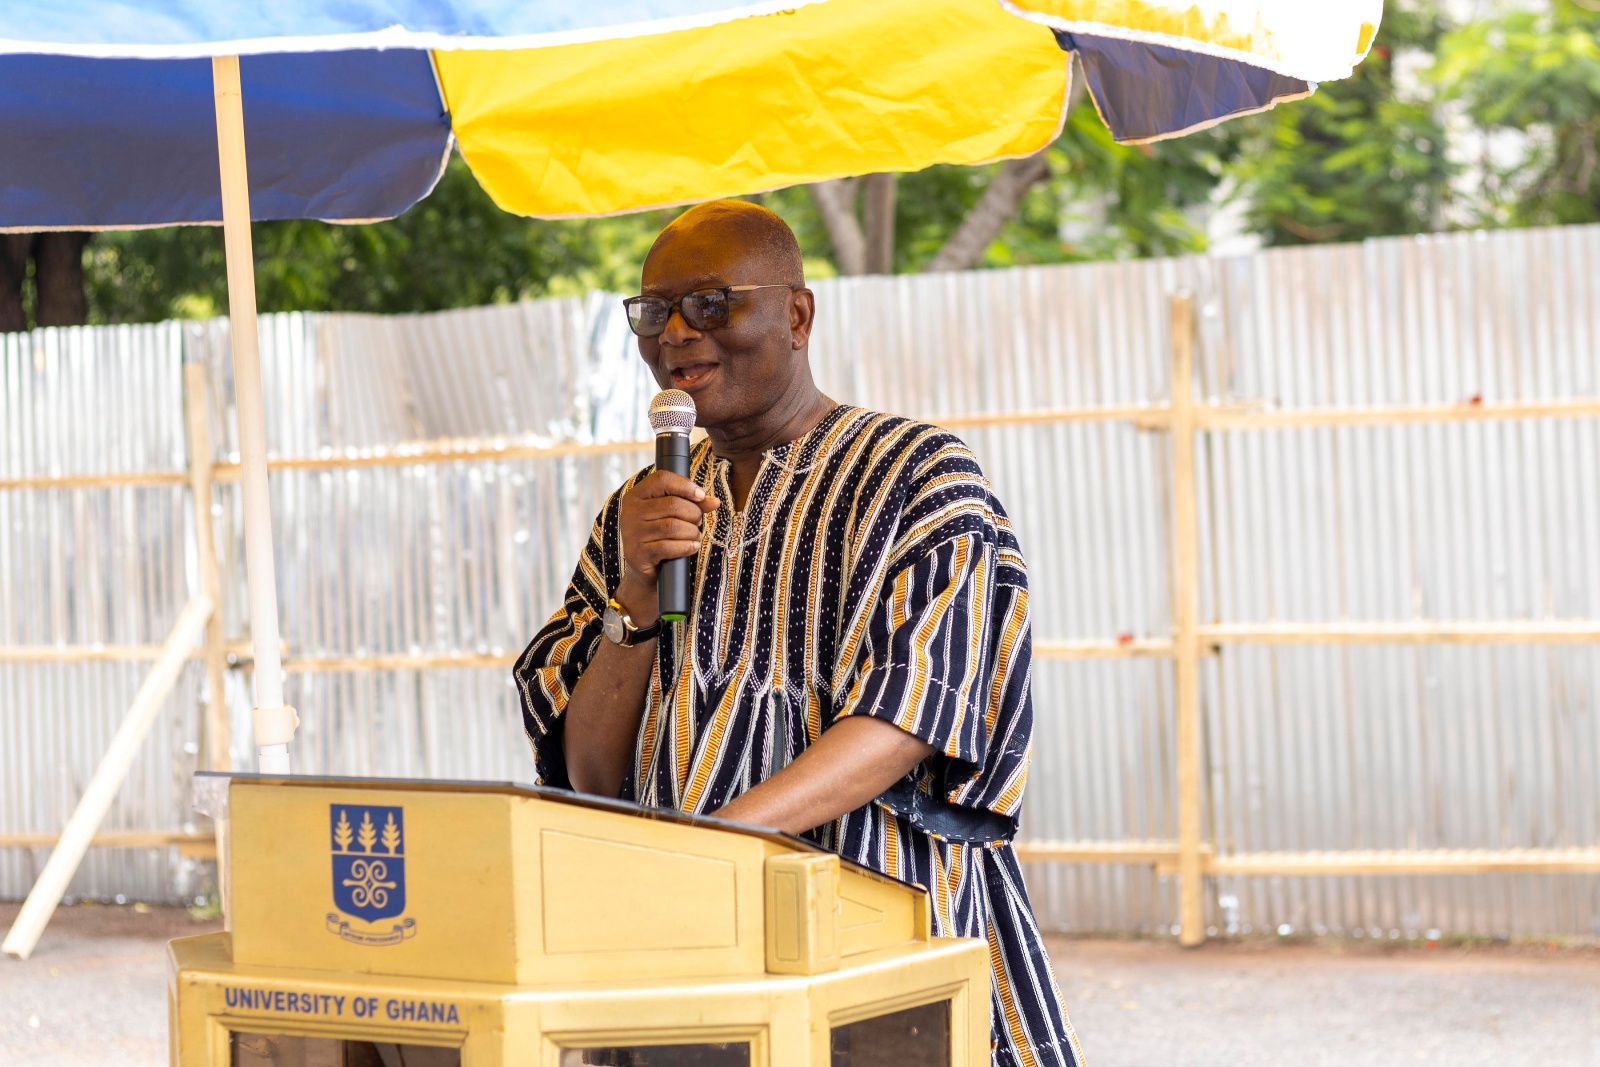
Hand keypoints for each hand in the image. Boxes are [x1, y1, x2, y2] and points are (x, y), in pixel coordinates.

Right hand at [617, 470, 719, 615]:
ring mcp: (632, 533)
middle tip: (697, 522)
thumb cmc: (661, 537)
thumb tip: (714, 501)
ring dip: (692, 531)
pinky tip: (691, 547)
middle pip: (672, 504)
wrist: (645, 571)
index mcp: (636, 496)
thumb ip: (692, 504)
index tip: (701, 495)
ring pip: (673, 526)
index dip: (685, 485)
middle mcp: (630, 512)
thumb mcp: (674, 516)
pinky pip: (668, 546)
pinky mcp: (638, 554)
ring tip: (695, 535)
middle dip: (693, 514)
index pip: (661, 479)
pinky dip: (686, 546)